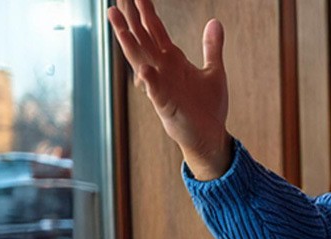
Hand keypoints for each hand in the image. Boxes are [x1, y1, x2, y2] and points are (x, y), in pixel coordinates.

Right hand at [106, 0, 231, 179]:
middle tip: (116, 0)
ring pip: (140, 59)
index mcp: (173, 59)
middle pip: (142, 39)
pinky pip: (155, 91)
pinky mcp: (165, 105)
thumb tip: (214, 21)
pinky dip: (149, 81)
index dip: (146, 11)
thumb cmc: (208, 105)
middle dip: (129, 20)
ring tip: (116, 22)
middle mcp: (162, 69)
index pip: (155, 30)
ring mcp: (161, 86)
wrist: (210, 134)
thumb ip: (211, 46)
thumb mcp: (214, 70)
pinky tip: (144, 70)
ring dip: (128, 42)